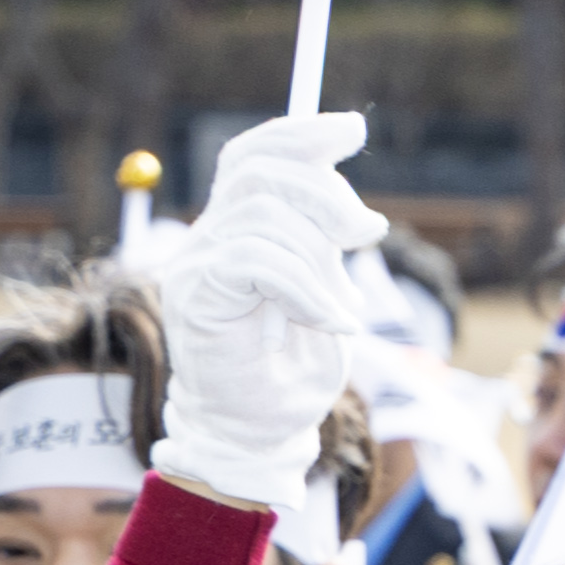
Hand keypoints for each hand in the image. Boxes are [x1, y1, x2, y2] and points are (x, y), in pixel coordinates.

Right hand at [153, 114, 386, 507]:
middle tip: (370, 233)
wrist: (261, 433)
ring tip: (344, 307)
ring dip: (322, 256)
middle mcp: (205, 240)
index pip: (253, 156)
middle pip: (259, 171)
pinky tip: (334, 323)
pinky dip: (310, 291)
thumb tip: (356, 200)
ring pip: (263, 215)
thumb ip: (325, 240)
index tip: (354, 130)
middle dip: (327, 191)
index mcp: (234, 230)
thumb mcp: (326, 287)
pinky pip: (258, 263)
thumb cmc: (294, 368)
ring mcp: (194, 267)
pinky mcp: (196, 298)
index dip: (301, 134)